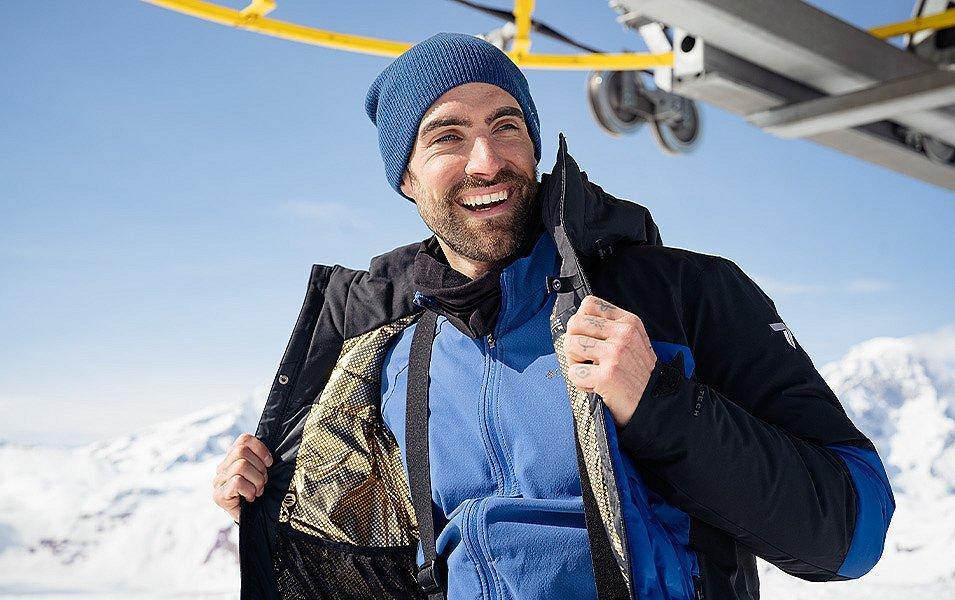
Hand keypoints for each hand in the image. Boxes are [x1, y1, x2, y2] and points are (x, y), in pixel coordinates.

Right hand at [212, 433, 272, 522]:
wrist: (254, 520)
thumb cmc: (260, 494)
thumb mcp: (262, 473)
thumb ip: (262, 459)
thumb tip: (272, 453)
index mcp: (232, 458)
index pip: (243, 439)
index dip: (260, 449)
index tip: (269, 463)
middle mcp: (222, 468)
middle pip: (241, 451)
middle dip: (259, 467)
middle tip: (263, 481)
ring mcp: (218, 482)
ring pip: (240, 466)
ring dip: (256, 480)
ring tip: (258, 491)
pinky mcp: (219, 496)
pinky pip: (237, 482)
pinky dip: (249, 490)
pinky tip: (251, 498)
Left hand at [564, 294, 656, 426]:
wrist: (656, 404)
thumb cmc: (639, 375)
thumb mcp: (634, 341)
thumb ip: (610, 328)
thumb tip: (576, 322)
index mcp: (629, 322)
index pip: (589, 304)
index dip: (582, 323)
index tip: (589, 338)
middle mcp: (623, 334)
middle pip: (574, 323)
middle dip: (574, 343)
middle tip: (587, 359)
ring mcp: (615, 354)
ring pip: (570, 345)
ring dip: (575, 363)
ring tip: (592, 372)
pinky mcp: (607, 375)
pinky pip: (574, 373)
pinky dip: (580, 383)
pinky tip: (596, 386)